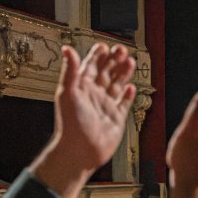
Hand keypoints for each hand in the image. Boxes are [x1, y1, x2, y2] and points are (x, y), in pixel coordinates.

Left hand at [32, 44, 136, 197]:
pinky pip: (123, 103)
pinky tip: (130, 87)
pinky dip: (127, 95)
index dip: (97, 56)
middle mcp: (93, 95)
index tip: (104, 46)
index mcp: (81, 87)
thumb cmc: (70, 124)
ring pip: (116, 85)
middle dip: (114, 61)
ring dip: (123, 73)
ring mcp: (105, 106)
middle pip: (106, 73)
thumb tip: (67, 49)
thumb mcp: (68, 93)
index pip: (91, 66)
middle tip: (122, 50)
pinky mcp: (116, 118)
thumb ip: (70, 70)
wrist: (80, 151)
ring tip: (130, 62)